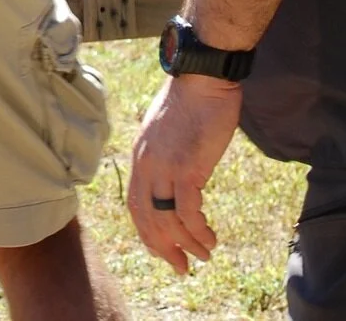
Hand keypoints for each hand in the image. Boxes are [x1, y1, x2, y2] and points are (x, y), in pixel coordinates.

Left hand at [127, 74, 241, 274]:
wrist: (202, 79)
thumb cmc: (191, 102)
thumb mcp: (168, 133)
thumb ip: (166, 157)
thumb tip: (176, 179)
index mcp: (139, 158)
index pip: (134, 205)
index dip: (147, 232)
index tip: (163, 248)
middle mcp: (145, 165)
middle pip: (146, 219)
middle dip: (163, 247)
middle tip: (181, 266)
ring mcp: (163, 168)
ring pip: (166, 221)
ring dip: (185, 244)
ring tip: (204, 255)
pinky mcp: (186, 169)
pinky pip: (187, 212)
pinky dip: (198, 231)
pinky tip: (210, 239)